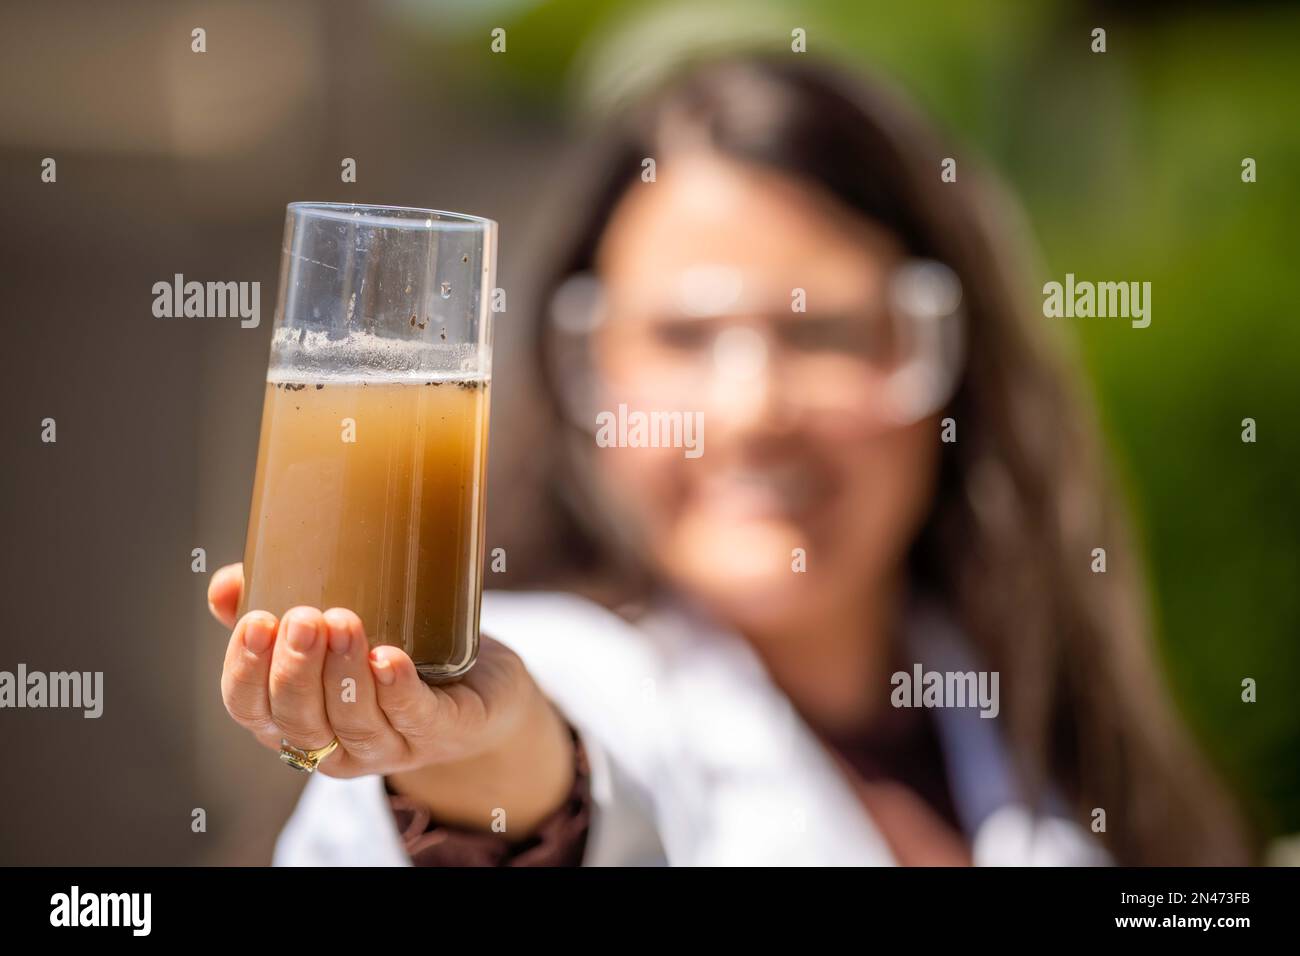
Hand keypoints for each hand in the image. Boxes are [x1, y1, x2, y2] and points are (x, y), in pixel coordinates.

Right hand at [207, 564, 573, 832]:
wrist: (484, 690)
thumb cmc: (397, 649)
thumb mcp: (335, 629)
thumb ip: (279, 604)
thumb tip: (225, 583)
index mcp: (296, 719)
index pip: (250, 708)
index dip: (245, 670)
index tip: (256, 621)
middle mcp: (336, 744)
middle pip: (299, 721)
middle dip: (296, 670)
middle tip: (304, 618)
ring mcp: (390, 746)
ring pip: (355, 723)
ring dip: (345, 674)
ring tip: (345, 622)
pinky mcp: (443, 732)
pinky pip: (413, 718)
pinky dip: (397, 690)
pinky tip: (389, 659)